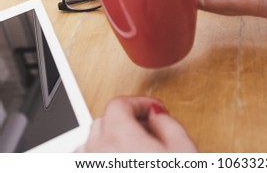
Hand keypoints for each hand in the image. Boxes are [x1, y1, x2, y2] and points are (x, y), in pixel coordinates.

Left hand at [77, 96, 196, 152]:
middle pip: (104, 119)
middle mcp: (97, 150)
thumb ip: (168, 122)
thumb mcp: (182, 148)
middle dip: (126, 119)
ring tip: (134, 147)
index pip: (120, 103)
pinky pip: (85, 158)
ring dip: (109, 137)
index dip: (140, 102)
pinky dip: (97, 154)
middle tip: (148, 127)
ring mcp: (89, 164)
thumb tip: (157, 113)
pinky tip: (119, 159)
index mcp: (118, 135)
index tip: (154, 108)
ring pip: (92, 141)